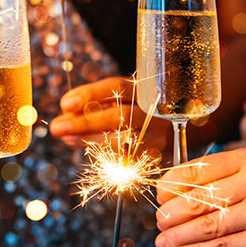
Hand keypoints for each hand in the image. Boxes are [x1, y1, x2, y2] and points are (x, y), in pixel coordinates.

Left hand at [50, 77, 168, 150]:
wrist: (188, 127)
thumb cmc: (144, 108)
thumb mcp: (126, 96)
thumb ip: (98, 103)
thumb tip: (65, 114)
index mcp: (147, 88)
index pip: (118, 87)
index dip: (90, 94)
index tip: (65, 103)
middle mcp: (157, 111)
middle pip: (120, 115)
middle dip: (84, 122)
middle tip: (57, 126)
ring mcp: (159, 135)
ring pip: (123, 140)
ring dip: (89, 140)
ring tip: (67, 138)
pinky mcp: (158, 156)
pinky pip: (127, 159)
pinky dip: (103, 154)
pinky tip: (85, 148)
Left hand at [155, 147, 245, 246]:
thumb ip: (227, 177)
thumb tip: (177, 191)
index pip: (199, 169)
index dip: (171, 184)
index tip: (159, 197)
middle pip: (199, 198)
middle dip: (171, 213)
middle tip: (158, 223)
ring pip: (208, 224)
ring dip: (179, 236)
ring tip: (162, 241)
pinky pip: (223, 245)